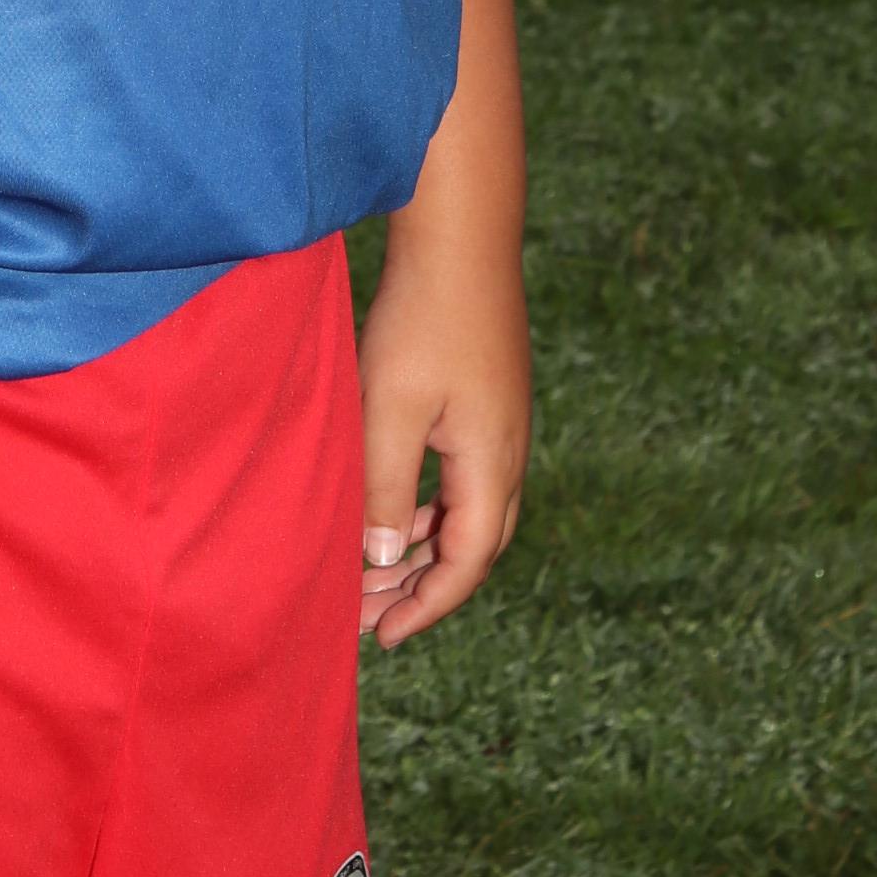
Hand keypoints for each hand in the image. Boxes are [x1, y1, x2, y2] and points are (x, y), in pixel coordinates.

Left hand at [355, 253, 530, 652]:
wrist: (462, 237)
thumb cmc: (422, 318)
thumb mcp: (391, 409)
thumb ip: (386, 489)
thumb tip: (385, 563)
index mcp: (491, 464)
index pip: (465, 566)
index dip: (424, 608)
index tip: (380, 638)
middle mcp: (509, 453)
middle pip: (474, 550)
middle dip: (422, 590)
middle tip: (368, 619)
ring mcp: (503, 426)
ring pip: (470, 515)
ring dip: (425, 550)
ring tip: (374, 576)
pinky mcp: (488, 402)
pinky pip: (465, 481)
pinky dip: (431, 510)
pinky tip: (396, 510)